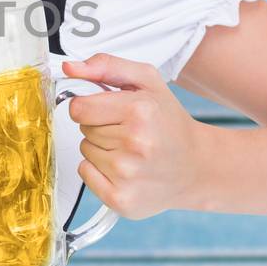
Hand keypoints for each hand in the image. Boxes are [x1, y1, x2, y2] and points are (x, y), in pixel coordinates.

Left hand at [59, 53, 207, 220]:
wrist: (197, 167)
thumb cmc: (169, 122)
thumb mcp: (146, 81)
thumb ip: (106, 66)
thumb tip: (69, 67)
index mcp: (140, 111)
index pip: (78, 108)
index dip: (91, 107)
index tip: (109, 110)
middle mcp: (135, 144)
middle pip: (83, 129)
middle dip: (101, 126)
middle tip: (129, 131)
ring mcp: (127, 175)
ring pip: (84, 151)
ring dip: (101, 149)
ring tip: (130, 150)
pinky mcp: (121, 200)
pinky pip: (85, 174)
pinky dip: (98, 170)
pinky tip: (124, 168)